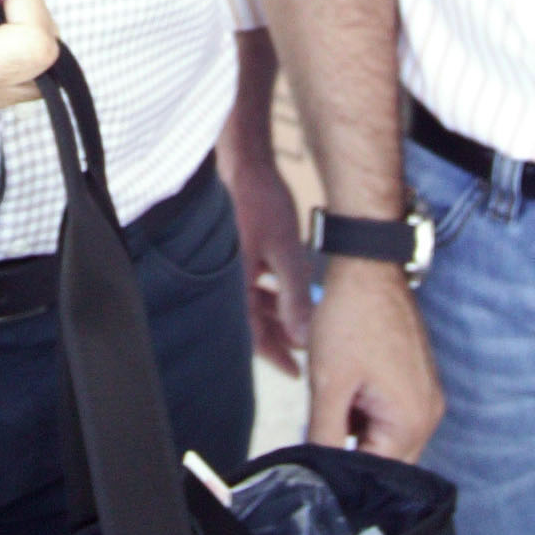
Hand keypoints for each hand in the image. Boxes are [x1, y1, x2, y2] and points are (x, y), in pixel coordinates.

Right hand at [219, 144, 312, 374]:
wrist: (245, 162)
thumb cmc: (261, 202)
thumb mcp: (286, 252)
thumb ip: (294, 295)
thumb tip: (303, 336)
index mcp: (236, 283)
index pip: (254, 333)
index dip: (276, 356)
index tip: (296, 373)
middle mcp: (231, 277)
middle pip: (255, 320)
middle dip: (280, 338)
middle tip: (302, 355)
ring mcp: (235, 263)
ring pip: (257, 301)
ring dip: (279, 313)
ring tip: (301, 325)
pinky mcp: (241, 249)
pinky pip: (257, 281)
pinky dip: (274, 291)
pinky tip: (291, 291)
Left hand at [303, 260, 443, 460]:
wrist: (368, 267)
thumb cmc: (350, 318)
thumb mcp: (328, 384)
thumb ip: (324, 436)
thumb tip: (318, 472)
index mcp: (413, 420)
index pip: (377, 472)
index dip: (343, 471)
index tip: (316, 462)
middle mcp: (430, 414)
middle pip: (387, 459)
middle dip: (352, 450)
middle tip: (321, 429)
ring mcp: (426, 397)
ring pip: (387, 437)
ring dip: (358, 430)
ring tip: (334, 399)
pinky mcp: (417, 382)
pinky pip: (392, 415)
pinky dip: (366, 411)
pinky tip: (347, 388)